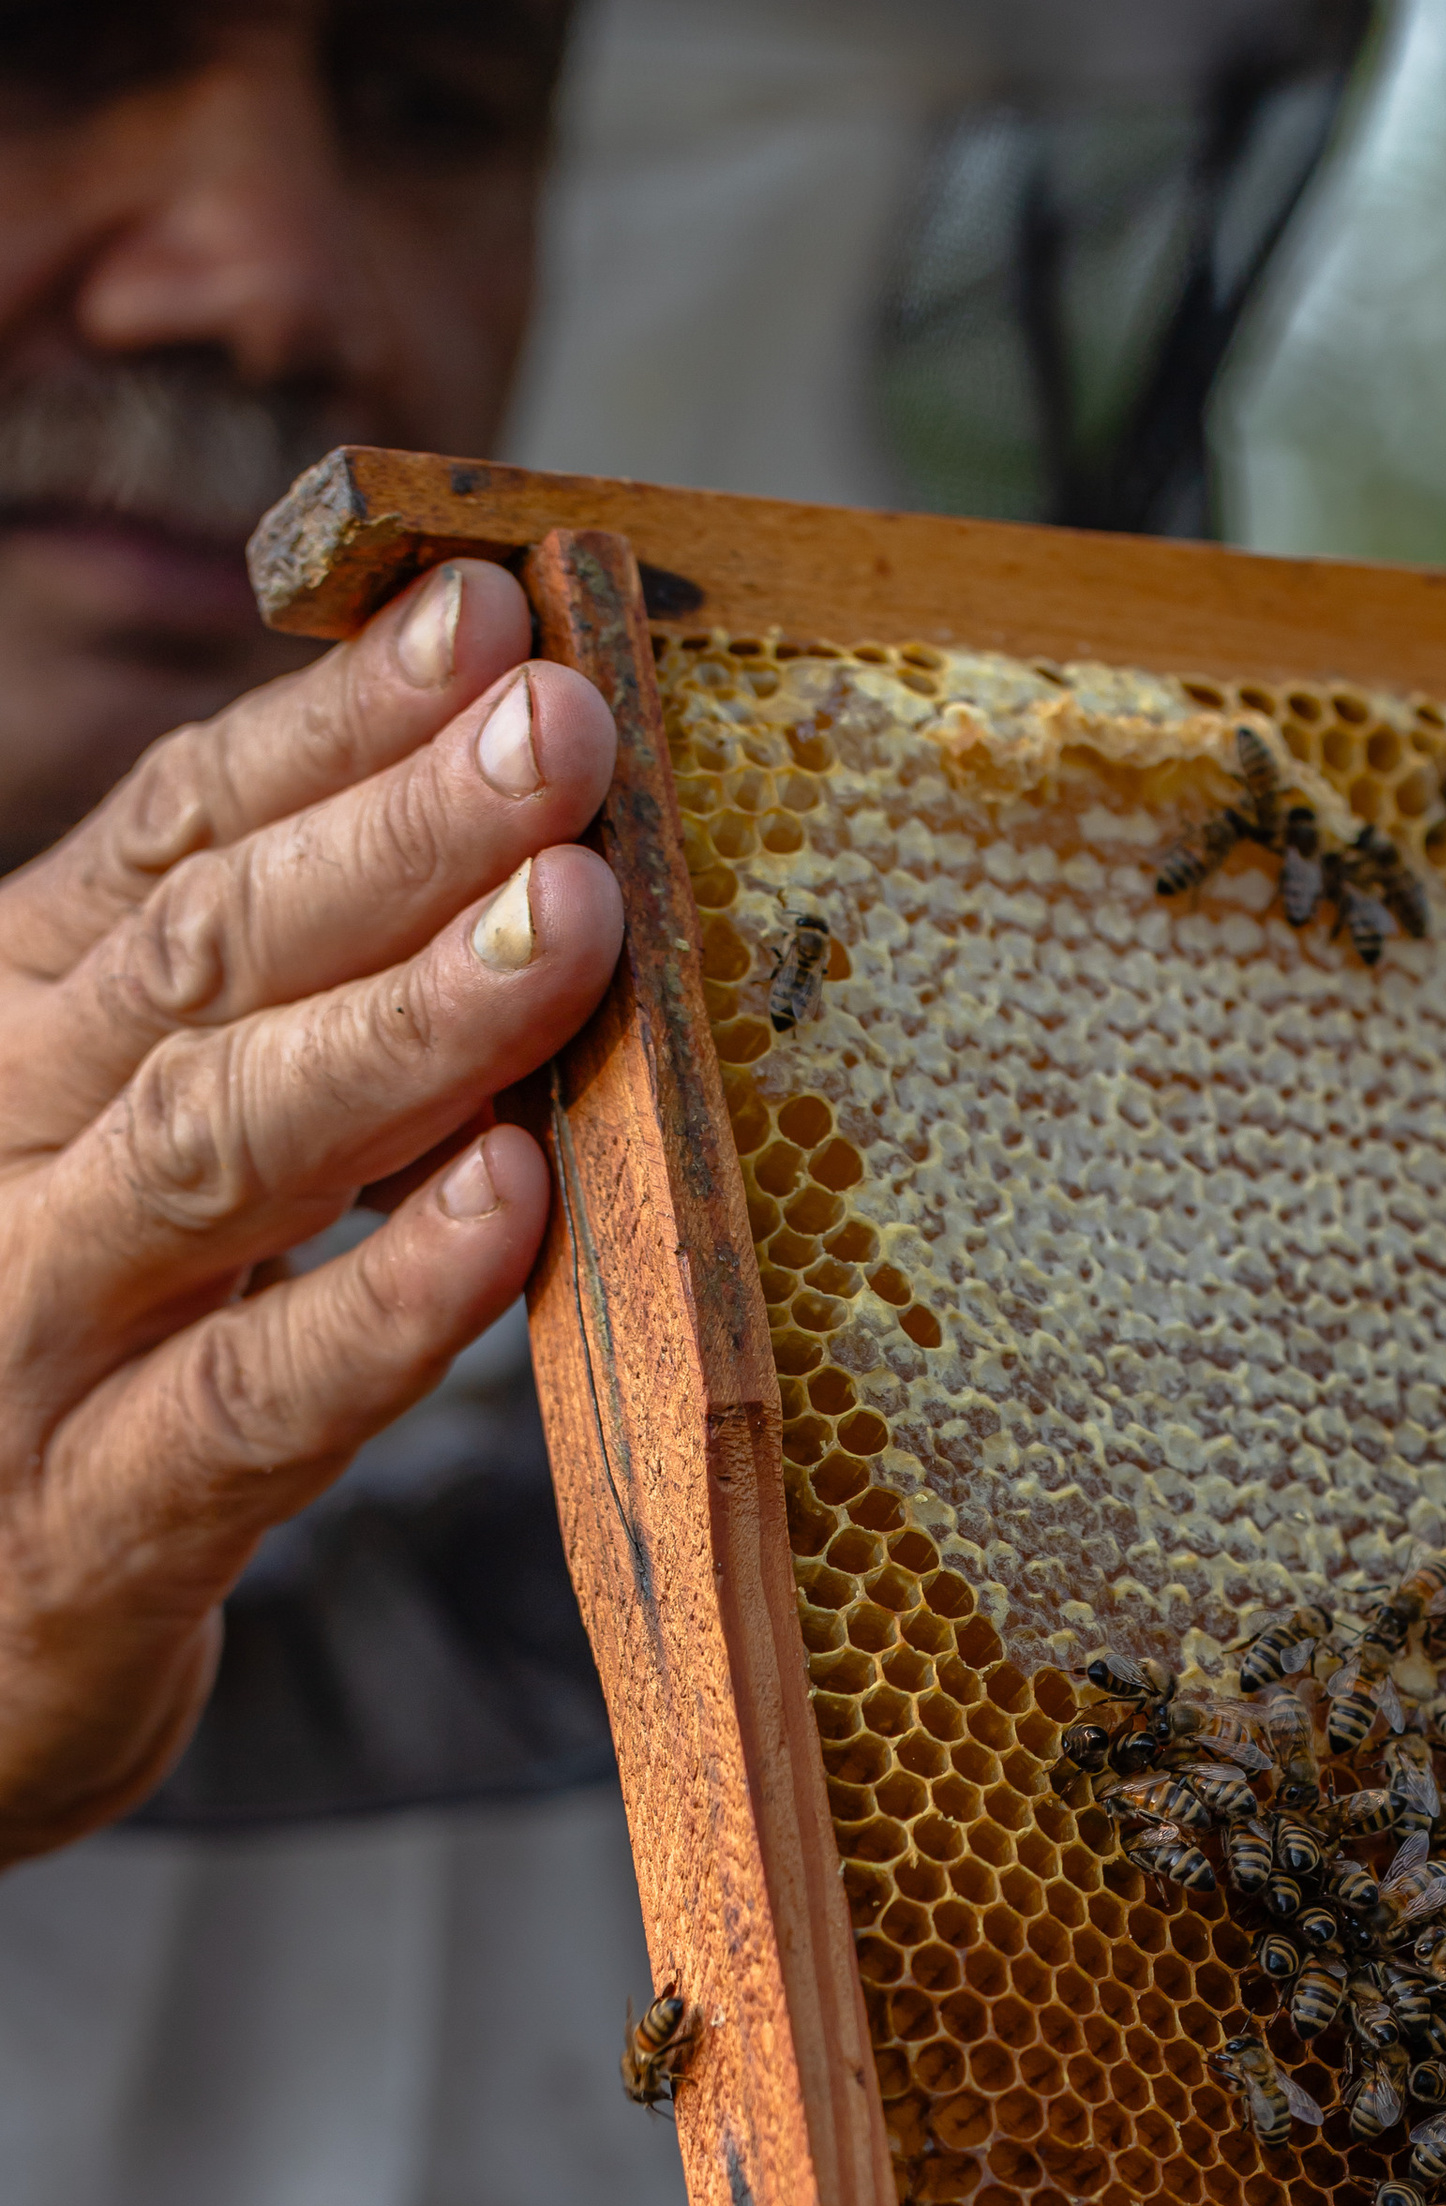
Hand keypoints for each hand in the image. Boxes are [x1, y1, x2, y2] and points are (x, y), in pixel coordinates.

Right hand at [0, 555, 622, 1864]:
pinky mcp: (93, 1532)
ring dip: (407, 1026)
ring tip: (571, 919)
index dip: (328, 726)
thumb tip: (449, 830)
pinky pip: (248, 1405)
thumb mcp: (105, 1152)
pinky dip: (383, 1305)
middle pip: (199, 961)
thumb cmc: (53, 1368)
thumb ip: (231, 1011)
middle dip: (394, 831)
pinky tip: (512, 1208)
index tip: (488, 614)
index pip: (165, 844)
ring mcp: (31, 1340)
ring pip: (216, 1149)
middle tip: (566, 727)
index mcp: (7, 1039)